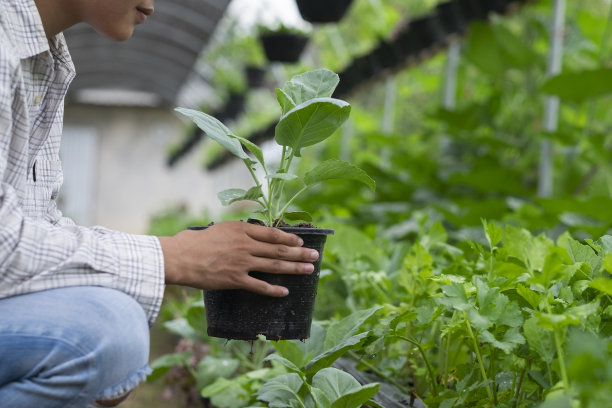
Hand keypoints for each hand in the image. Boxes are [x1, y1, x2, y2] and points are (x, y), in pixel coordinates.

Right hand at [158, 221, 318, 296]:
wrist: (180, 257)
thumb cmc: (196, 241)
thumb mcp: (220, 228)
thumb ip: (239, 232)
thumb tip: (253, 235)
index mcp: (242, 229)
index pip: (272, 234)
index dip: (289, 239)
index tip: (301, 242)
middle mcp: (245, 245)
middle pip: (279, 250)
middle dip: (300, 254)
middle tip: (315, 256)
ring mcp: (242, 263)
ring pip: (274, 266)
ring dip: (294, 269)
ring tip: (309, 271)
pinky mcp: (235, 280)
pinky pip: (259, 286)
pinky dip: (274, 290)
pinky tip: (285, 292)